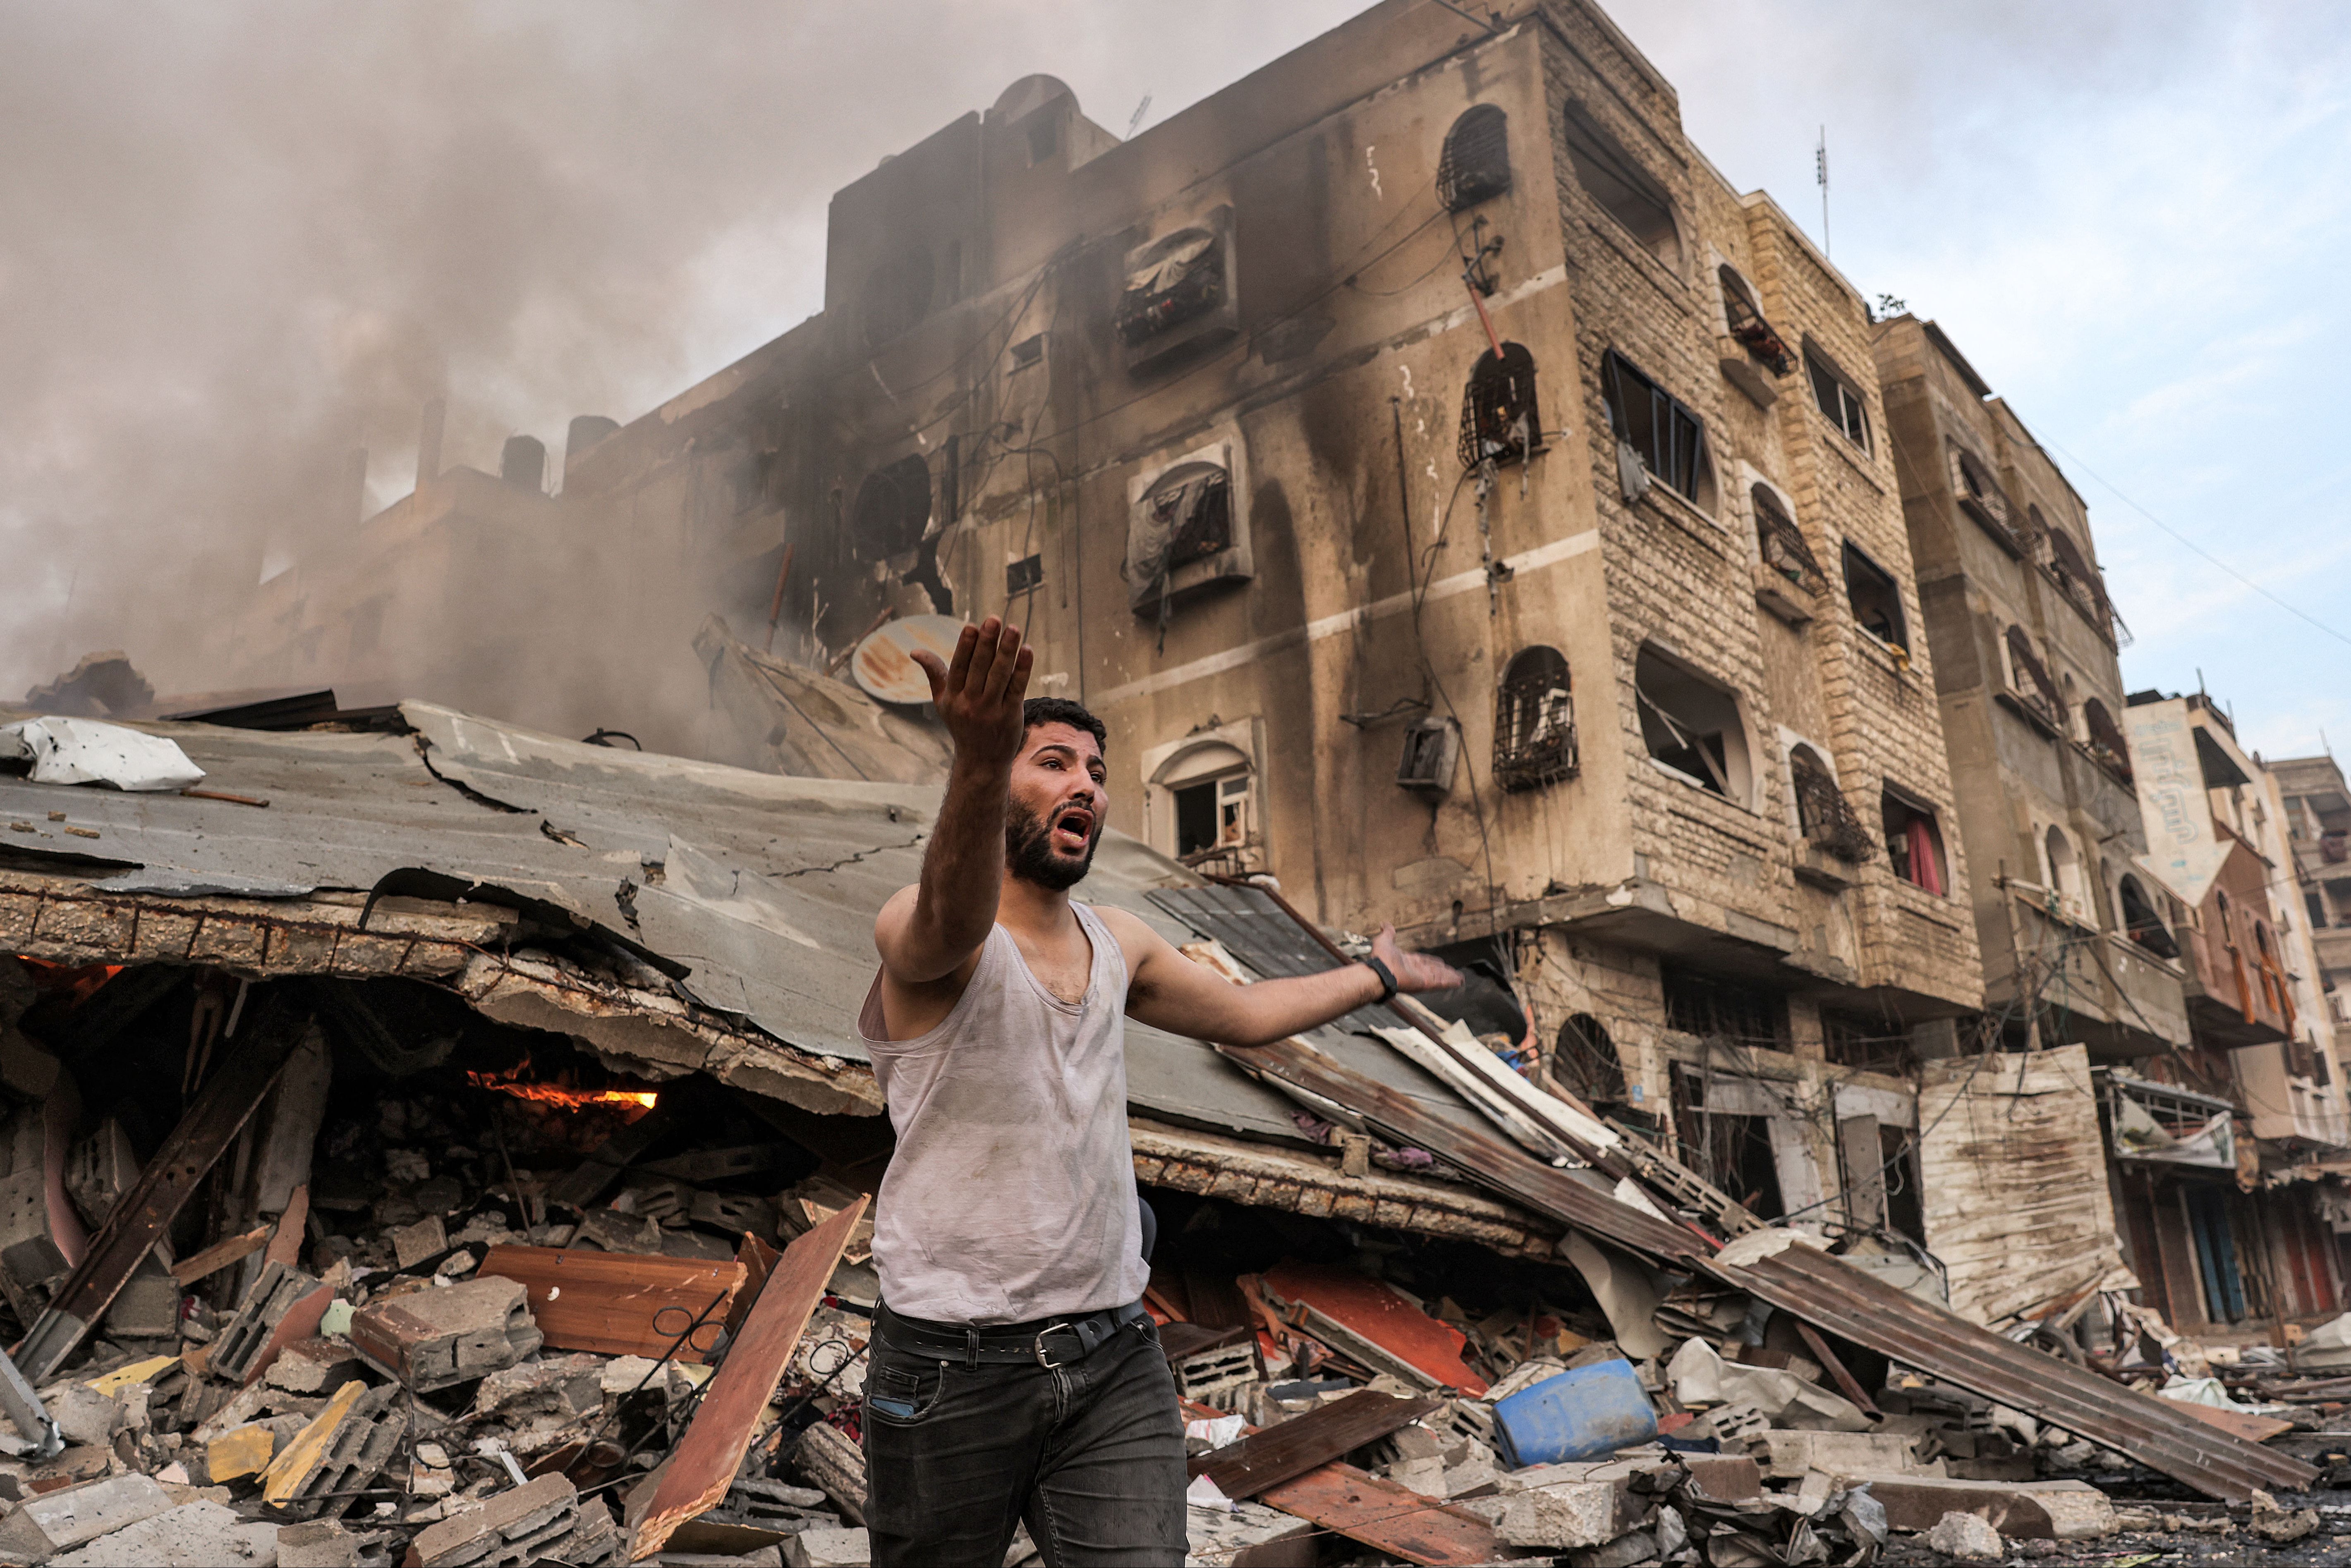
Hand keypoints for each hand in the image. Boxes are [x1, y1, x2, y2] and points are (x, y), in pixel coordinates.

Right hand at [912, 616, 1034, 769]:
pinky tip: (1027, 650)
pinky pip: (1017, 688)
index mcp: (952, 697)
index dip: (965, 646)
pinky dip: (1023, 669)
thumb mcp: (943, 702)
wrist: (981, 761)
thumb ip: (934, 674)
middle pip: (979, 668)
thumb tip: (914, 651)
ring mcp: (991, 710)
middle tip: (993, 619)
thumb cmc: (962, 725)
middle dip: (986, 642)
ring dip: (1007, 650)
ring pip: (999, 675)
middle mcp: (970, 703)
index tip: (972, 626)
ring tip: (1013, 628)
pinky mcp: (1010, 715)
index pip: (958, 667)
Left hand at [1370, 924, 1461, 993]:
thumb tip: (1384, 924)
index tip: (1441, 962)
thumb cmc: (1380, 958)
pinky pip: (1440, 982)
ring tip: (1460, 979)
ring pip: (1440, 977)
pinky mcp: (1425, 984)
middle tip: (1454, 973)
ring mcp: (1421, 978)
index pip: (1424, 962)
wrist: (1379, 971)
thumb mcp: (1385, 940)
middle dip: (1445, 972)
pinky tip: (1458, 982)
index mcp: (1408, 962)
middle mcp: (1416, 971)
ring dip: (1450, 977)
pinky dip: (1450, 982)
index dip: (1432, 962)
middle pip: (1434, 971)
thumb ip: (1388, 933)